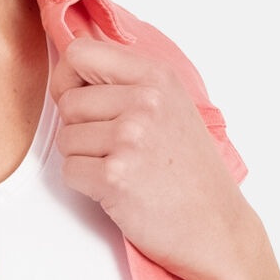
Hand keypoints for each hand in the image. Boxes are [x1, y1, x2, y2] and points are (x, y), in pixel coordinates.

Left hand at [49, 36, 251, 279]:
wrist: (215, 226)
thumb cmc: (189, 170)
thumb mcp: (170, 105)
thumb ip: (127, 82)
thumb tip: (70, 67)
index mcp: (157, 76)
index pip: (80, 53)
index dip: (69, 79)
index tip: (81, 99)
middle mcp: (144, 101)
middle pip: (68, 101)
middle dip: (80, 128)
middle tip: (116, 148)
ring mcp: (129, 138)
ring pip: (65, 138)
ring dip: (84, 158)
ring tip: (122, 168)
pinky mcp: (114, 176)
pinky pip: (68, 170)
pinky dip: (85, 184)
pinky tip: (117, 188)